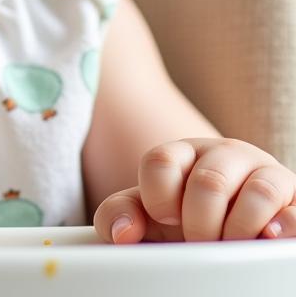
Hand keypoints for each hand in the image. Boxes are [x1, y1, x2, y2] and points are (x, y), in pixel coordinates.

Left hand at [94, 138, 295, 241]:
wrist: (233, 232)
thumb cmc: (185, 220)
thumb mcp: (149, 215)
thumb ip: (121, 213)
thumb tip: (123, 232)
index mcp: (183, 155)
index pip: (161, 161)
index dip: (157, 196)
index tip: (164, 219)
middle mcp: (225, 157)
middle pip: (209, 182)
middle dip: (199, 223)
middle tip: (198, 242)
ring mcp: (264, 175)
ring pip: (258, 192)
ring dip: (238, 230)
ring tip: (230, 244)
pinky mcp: (295, 200)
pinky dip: (283, 228)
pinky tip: (266, 238)